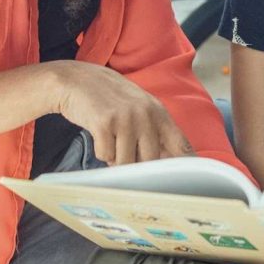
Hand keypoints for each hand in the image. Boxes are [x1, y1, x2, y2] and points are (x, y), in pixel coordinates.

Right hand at [49, 61, 193, 164]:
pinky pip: (106, 155)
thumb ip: (154, 131)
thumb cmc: (109, 98)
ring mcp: (125, 118)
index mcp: (158, 112)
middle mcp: (145, 114)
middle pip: (150, 161)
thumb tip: (168, 163)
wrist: (76, 80)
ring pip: (126, 162)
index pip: (181, 144)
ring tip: (110, 139)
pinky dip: (101, 152)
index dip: (186, 166)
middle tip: (124, 151)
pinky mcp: (104, 123)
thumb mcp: (139, 108)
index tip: (187, 182)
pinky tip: (99, 135)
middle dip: (136, 165)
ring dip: (116, 158)